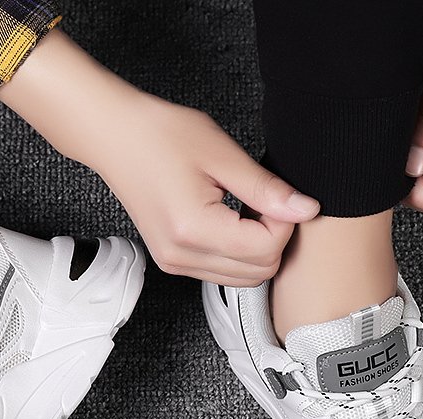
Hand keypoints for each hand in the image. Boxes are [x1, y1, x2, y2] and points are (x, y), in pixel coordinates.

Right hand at [94, 96, 318, 285]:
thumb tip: (306, 210)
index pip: (266, 249)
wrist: (116, 138)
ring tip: (247, 209)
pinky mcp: (173, 262)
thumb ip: (266, 189)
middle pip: (259, 272)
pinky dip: (239, 254)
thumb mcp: (222, 153)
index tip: (277, 195)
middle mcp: (182, 256)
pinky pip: (223, 273)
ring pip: (244, 279)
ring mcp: (175, 264)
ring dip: (258, 249)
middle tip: (265, 201)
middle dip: (275, 239)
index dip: (285, 223)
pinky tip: (233, 222)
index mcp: (194, 229)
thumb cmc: (160, 135)